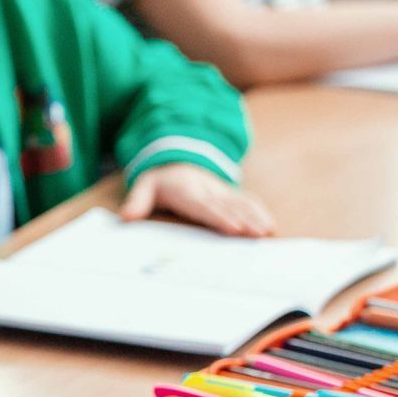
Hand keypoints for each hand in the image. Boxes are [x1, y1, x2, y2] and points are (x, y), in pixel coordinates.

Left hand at [119, 163, 275, 236]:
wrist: (175, 161)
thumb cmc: (159, 181)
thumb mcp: (143, 187)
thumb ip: (137, 202)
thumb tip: (126, 217)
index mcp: (186, 191)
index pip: (204, 206)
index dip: (219, 217)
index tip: (233, 228)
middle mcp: (208, 190)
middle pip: (227, 207)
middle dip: (244, 220)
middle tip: (258, 235)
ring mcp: (221, 192)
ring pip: (241, 204)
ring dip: (256, 217)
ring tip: (269, 232)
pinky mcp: (229, 195)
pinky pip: (247, 201)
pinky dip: (260, 212)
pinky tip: (271, 226)